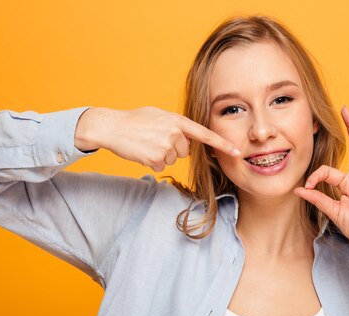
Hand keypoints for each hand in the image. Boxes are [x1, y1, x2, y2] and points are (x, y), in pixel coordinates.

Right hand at [74, 106, 240, 171]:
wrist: (111, 126)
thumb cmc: (134, 120)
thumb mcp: (159, 115)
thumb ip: (176, 125)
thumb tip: (186, 140)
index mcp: (177, 120)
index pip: (204, 134)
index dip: (222, 144)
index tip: (237, 152)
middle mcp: (175, 132)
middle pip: (184, 150)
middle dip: (172, 148)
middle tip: (153, 138)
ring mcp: (165, 146)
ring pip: (172, 159)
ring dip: (160, 155)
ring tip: (146, 143)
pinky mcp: (156, 159)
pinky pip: (160, 166)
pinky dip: (151, 162)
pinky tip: (141, 151)